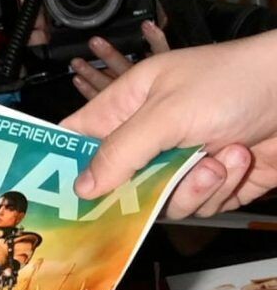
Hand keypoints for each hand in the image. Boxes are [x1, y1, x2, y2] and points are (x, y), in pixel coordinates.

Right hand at [68, 30, 276, 214]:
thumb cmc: (235, 82)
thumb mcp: (167, 113)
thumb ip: (120, 152)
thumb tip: (81, 189)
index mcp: (129, 105)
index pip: (77, 138)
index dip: (62, 165)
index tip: (52, 195)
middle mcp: (151, 137)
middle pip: (118, 184)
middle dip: (143, 187)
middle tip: (156, 182)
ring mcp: (181, 162)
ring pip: (161, 203)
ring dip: (194, 186)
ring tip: (219, 157)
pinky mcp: (213, 184)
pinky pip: (198, 208)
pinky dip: (219, 189)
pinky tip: (237, 158)